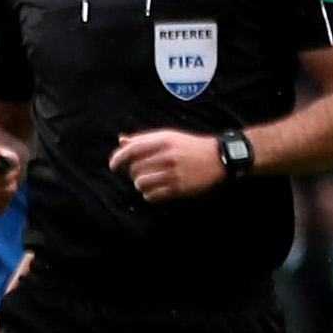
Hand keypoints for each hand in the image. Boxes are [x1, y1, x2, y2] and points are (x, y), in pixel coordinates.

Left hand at [111, 128, 228, 200]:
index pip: (132, 150)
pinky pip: (152, 196)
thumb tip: (121, 141)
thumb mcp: (168, 136)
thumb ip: (144, 139)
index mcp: (163, 141)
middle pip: (134, 169)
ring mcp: (174, 174)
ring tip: (149, 181)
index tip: (113, 166)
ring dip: (140, 184)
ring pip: (141, 183)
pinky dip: (149, 195)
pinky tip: (154, 190)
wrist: (219, 158)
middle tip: (143, 171)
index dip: (118, 158)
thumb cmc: (189, 146)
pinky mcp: (179, 188)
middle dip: (134, 172)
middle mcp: (167, 157)